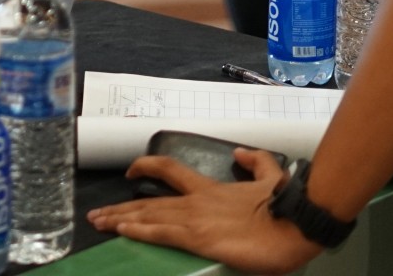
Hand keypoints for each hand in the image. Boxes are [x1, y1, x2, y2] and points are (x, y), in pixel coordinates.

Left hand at [86, 149, 321, 274]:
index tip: (130, 172)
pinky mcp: (198, 238)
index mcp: (211, 188)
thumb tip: (243, 153)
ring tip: (98, 222)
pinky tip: (120, 230)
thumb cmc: (284, 207)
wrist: (294, 224)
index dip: (146, 167)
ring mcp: (195, 219)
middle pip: (150, 200)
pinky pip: (160, 232)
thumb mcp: (272, 177)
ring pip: (149, 215)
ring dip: (120, 219)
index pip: (170, 171)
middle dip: (121, 207)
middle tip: (98, 213)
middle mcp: (196, 201)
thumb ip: (256, 163)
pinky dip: (138, 230)